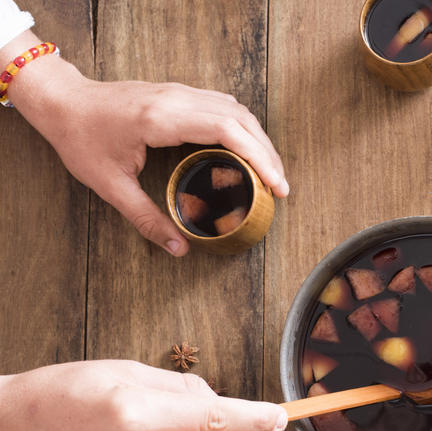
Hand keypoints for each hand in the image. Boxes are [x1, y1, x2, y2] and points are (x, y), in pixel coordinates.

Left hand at [3, 31, 287, 256]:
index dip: (259, 157)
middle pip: (241, 119)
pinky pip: (223, 105)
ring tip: (271, 172)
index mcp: (161, 119)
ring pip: (236, 109)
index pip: (227, 130)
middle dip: (268, 154)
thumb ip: (146, 219)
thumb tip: (178, 249)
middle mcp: (176, 99)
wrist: (63, 103)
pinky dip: (244, 128)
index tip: (276, 185)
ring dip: (259, 139)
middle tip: (281, 187)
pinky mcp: (179, 93)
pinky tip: (248, 148)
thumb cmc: (81, 140)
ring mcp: (179, 92)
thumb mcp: (110, 186)